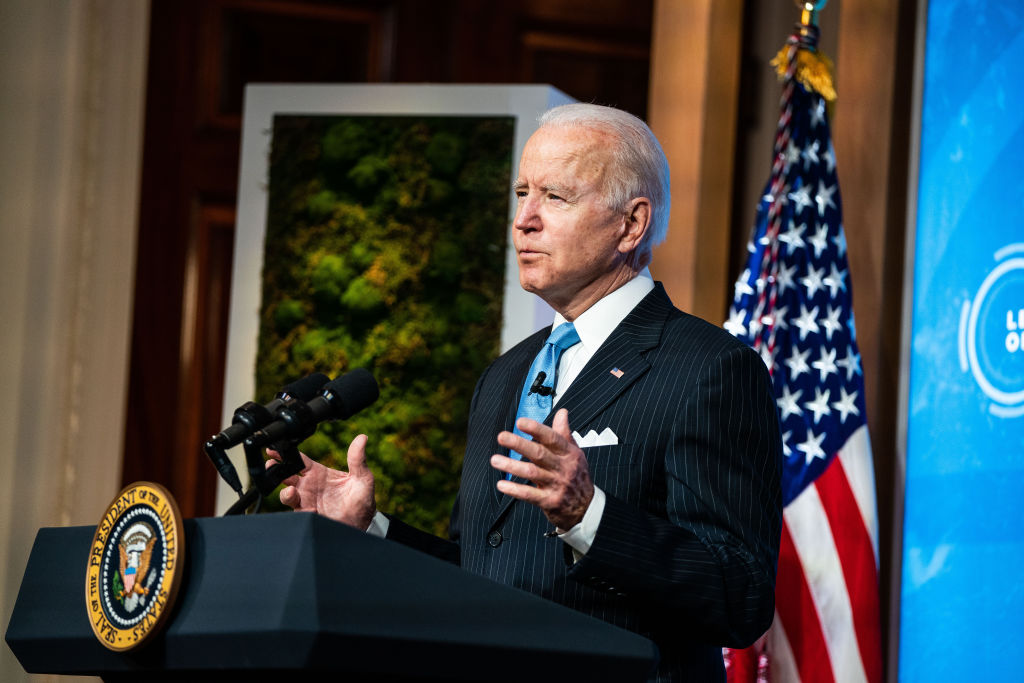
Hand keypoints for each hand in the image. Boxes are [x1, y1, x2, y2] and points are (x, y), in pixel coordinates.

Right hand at [267, 434, 375, 529]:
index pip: (298, 459)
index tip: (275, 450)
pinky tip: (313, 510)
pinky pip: (299, 512)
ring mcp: (306, 501)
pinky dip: (302, 510)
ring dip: (286, 493)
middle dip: (275, 470)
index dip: (285, 454)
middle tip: (272, 466)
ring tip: (292, 491)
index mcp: (318, 472)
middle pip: (286, 475)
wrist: (363, 524)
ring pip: (287, 495)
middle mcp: (308, 486)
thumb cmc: (362, 499)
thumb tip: (362, 438)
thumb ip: (357, 459)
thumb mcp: (362, 477)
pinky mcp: (308, 515)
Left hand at [491, 409, 593, 529]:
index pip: (552, 438)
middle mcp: (563, 468)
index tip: (520, 422)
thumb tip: (562, 413)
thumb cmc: (577, 476)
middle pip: (539, 453)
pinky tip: (502, 484)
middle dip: (519, 444)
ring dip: (511, 466)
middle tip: (502, 437)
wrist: (586, 508)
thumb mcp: (575, 453)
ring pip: (532, 473)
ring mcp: (556, 485)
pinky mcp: (550, 501)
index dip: (536, 429)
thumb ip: (565, 433)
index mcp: (569, 454)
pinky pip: (529, 494)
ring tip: (495, 460)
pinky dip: (514, 489)